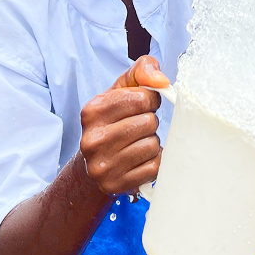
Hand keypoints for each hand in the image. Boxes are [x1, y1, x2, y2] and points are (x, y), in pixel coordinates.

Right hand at [79, 56, 169, 195]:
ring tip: (137, 143)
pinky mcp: (116, 184)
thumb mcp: (121, 89)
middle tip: (138, 127)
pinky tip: (139, 159)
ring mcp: (103, 165)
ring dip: (151, 142)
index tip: (142, 106)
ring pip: (152, 145)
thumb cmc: (113, 120)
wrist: (93, 164)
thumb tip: (161, 81)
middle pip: (148, 122)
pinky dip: (153, 161)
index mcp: (92, 111)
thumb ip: (142, 70)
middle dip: (150, 122)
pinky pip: (154, 167)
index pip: (142, 98)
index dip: (150, 100)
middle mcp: (92, 139)